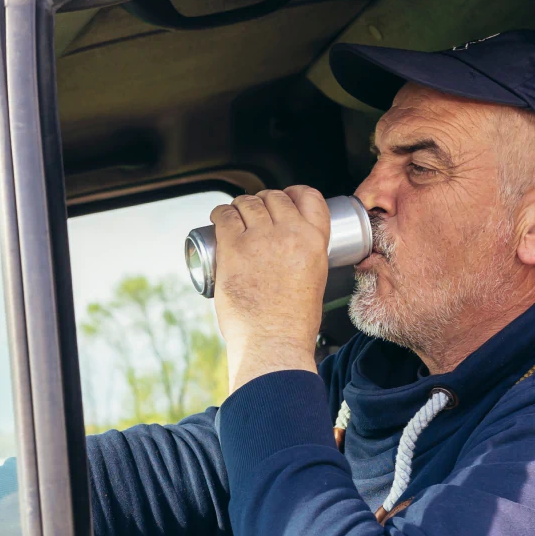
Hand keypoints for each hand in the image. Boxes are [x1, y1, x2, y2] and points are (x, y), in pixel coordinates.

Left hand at [209, 186, 330, 391]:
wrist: (273, 342)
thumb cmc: (292, 322)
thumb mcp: (315, 279)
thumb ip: (305, 256)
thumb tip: (289, 249)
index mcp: (314, 241)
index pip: (308, 197)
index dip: (293, 193)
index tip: (284, 199)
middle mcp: (289, 234)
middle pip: (274, 198)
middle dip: (263, 200)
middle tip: (255, 213)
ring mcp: (260, 239)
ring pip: (248, 203)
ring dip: (240, 205)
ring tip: (235, 216)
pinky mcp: (233, 249)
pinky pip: (225, 217)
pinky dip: (221, 213)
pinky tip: (220, 218)